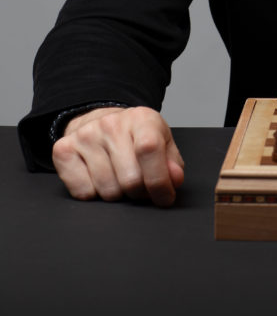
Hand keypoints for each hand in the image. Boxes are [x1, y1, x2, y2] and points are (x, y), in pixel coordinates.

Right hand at [52, 106, 184, 206]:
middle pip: (130, 179)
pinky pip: (82, 193)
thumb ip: (172, 163)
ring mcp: (85, 135)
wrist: (101, 122)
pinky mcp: (63, 150)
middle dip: (140, 192)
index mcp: (141, 118)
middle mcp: (111, 124)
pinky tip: (98, 177)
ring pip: (108, 190)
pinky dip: (94, 194)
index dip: (159, 181)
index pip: (150, 150)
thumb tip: (174, 179)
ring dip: (118, 194)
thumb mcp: (162, 142)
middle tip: (140, 187)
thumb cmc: (135, 137)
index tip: (165, 197)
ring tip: (119, 179)